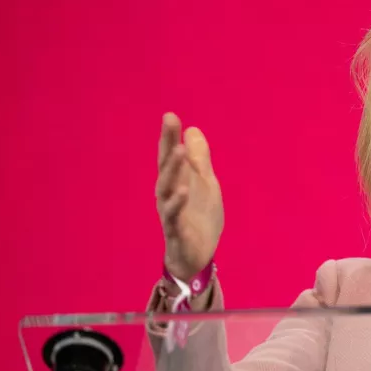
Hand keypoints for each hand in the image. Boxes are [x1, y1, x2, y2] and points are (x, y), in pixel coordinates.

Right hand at [155, 112, 223, 281]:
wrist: (198, 254)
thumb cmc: (199, 217)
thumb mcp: (205, 183)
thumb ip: (199, 159)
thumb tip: (193, 129)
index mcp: (175, 181)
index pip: (170, 155)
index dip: (169, 136)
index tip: (170, 115)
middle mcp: (168, 194)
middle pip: (165, 166)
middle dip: (167, 144)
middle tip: (170, 122)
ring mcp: (170, 212)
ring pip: (166, 189)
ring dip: (172, 170)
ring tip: (178, 152)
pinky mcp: (176, 231)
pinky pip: (174, 216)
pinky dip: (177, 203)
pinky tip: (183, 190)